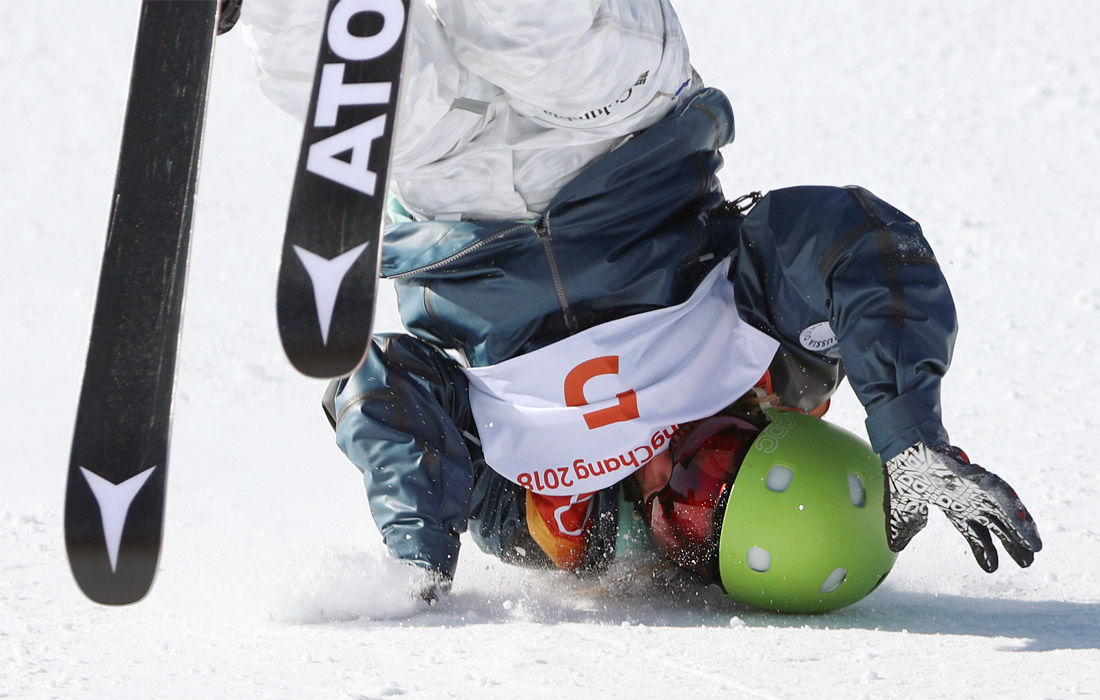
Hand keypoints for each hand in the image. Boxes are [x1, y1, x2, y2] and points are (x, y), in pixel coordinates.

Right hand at [883, 443, 1041, 571]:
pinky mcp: (979, 478)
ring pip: (1005, 512)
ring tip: (1035, 547)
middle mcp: (970, 500)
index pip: (973, 532)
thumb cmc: (903, 473)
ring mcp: (976, 489)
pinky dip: (1014, 511)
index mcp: (954, 507)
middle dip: (1012, 543)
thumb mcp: (901, 510)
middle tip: (1027, 562)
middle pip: (997, 525)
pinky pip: (1002, 495)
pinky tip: (1025, 525)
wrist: (902, 448)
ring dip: (1021, 530)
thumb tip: (895, 546)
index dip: (983, 550)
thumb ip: (903, 528)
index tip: (993, 569)